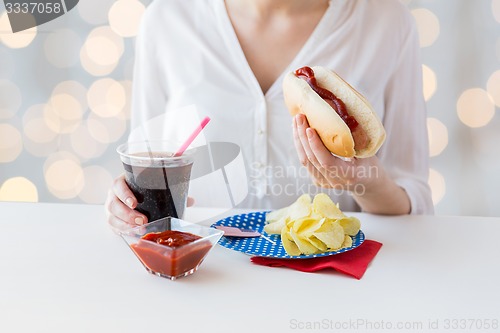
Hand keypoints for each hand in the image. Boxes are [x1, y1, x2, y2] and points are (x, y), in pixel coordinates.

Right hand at [105, 175, 195, 233]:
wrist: (132, 195)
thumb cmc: (142, 191)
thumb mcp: (153, 187)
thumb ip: (171, 191)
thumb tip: (191, 200)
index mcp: (121, 183)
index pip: (118, 186)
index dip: (124, 194)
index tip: (135, 203)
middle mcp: (113, 196)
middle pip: (113, 205)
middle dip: (127, 214)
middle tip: (142, 220)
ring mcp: (111, 209)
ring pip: (112, 218)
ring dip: (125, 225)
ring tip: (140, 229)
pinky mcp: (113, 220)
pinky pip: (113, 227)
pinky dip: (123, 231)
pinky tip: (133, 233)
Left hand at [292, 114, 410, 213]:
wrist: (368, 183)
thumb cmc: (369, 163)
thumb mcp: (366, 151)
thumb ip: (353, 139)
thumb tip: (341, 115)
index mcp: (349, 175)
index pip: (326, 161)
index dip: (316, 145)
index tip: (309, 128)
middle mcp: (333, 182)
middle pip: (312, 159)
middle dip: (303, 137)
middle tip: (300, 117)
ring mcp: (323, 182)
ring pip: (305, 160)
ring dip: (298, 140)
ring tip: (296, 121)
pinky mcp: (317, 180)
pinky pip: (306, 162)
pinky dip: (301, 146)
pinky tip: (298, 132)